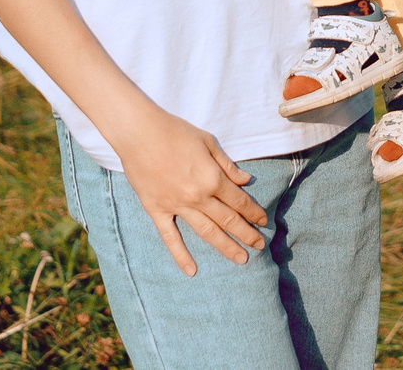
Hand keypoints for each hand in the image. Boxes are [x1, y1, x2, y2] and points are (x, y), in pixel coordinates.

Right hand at [106, 107, 266, 274]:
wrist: (139, 133)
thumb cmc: (175, 132)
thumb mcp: (207, 142)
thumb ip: (227, 165)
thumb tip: (245, 181)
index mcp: (212, 178)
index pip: (239, 201)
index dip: (253, 212)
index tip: (263, 222)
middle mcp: (198, 197)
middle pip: (228, 220)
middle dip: (246, 234)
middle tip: (259, 246)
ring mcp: (177, 206)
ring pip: (207, 232)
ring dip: (225, 247)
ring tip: (241, 259)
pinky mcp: (157, 210)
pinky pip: (171, 237)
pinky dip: (181, 255)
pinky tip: (192, 270)